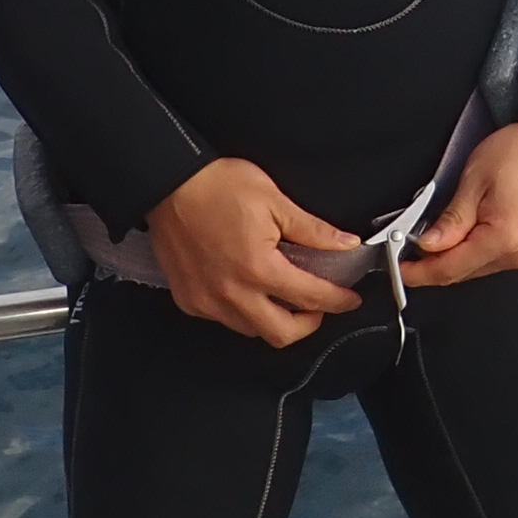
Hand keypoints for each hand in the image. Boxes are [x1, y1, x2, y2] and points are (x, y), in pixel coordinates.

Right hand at [146, 157, 367, 345]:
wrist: (168, 182)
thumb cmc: (216, 185)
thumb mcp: (274, 200)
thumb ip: (313, 230)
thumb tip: (346, 243)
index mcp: (258, 268)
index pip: (310, 298)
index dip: (338, 301)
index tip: (349, 299)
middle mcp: (231, 293)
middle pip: (282, 334)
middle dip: (308, 325)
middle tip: (318, 307)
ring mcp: (207, 301)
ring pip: (251, 331)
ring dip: (274, 320)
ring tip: (284, 297)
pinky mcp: (189, 300)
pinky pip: (223, 320)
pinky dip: (242, 312)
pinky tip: (248, 291)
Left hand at [401, 123, 517, 288]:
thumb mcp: (475, 179)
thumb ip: (451, 219)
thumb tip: (428, 244)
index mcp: (503, 239)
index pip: (450, 269)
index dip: (421, 272)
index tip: (401, 269)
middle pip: (463, 272)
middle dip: (434, 264)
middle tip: (409, 249)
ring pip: (477, 268)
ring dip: (454, 257)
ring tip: (437, 233)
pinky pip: (493, 259)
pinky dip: (474, 251)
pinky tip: (463, 234)